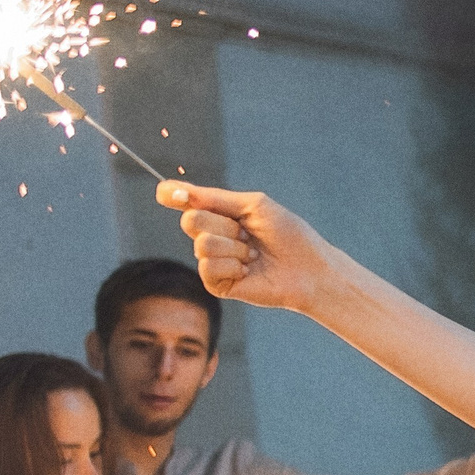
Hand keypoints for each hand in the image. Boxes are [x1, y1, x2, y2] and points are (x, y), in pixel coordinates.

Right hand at [157, 181, 334, 314]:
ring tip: (254, 255)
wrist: (309, 269)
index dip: (174, 195)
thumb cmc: (288, 235)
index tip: (164, 192)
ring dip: (234, 247)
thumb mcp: (252, 206)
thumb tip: (171, 189)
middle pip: (191, 220)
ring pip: (202, 244)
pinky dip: (233, 266)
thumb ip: (213, 198)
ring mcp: (215, 261)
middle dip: (224, 224)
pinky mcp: (217, 284)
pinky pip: (208, 268)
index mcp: (222, 214)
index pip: (187, 201)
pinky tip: (249, 271)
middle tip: (248, 233)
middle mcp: (214, 236)